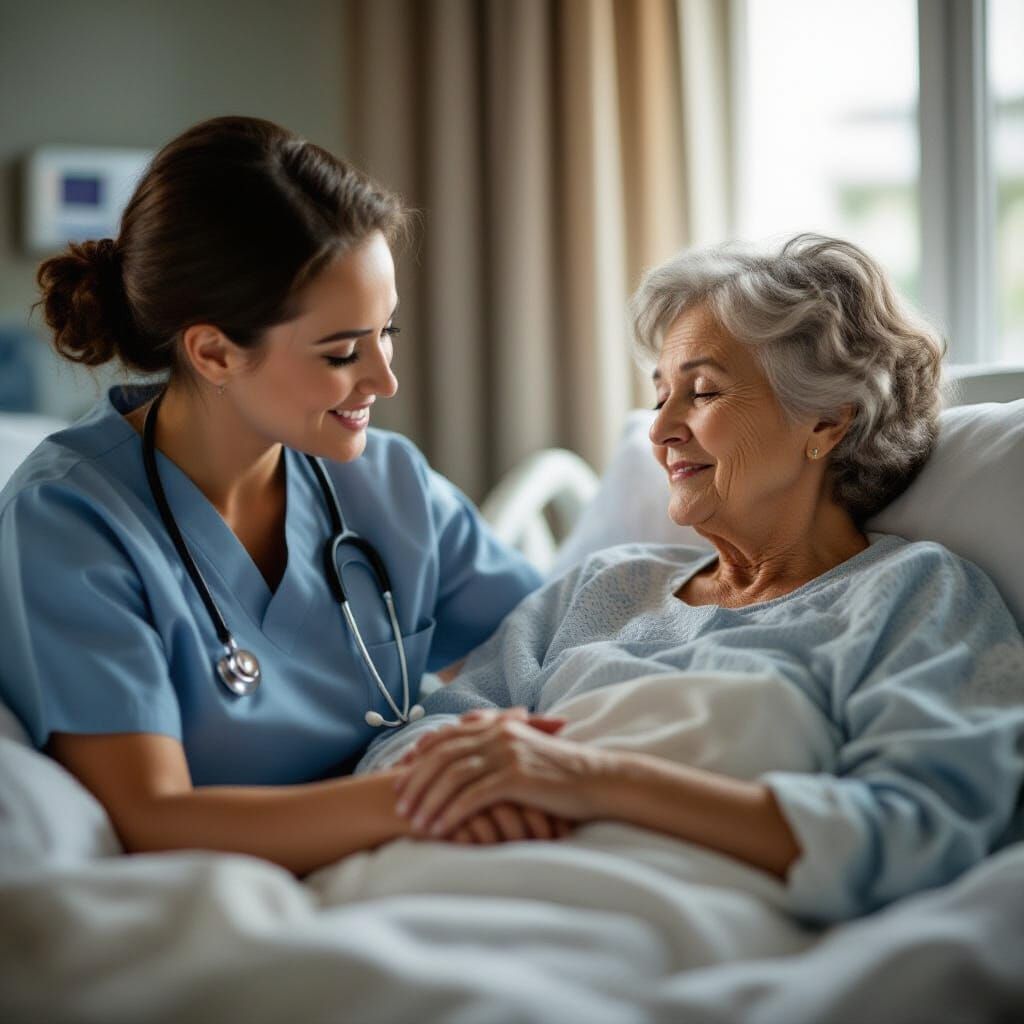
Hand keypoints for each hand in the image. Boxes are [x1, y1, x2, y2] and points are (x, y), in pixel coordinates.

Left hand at [394, 711, 610, 838]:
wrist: (598, 781)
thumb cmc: (562, 776)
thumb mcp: (526, 754)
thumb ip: (498, 752)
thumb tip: (469, 767)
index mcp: (499, 726)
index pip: (448, 735)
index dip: (420, 754)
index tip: (400, 773)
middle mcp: (499, 734)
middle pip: (443, 755)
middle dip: (416, 779)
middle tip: (398, 803)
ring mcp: (507, 753)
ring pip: (453, 775)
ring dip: (428, 799)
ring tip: (413, 822)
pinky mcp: (516, 776)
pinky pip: (473, 796)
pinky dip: (451, 813)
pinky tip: (439, 829)